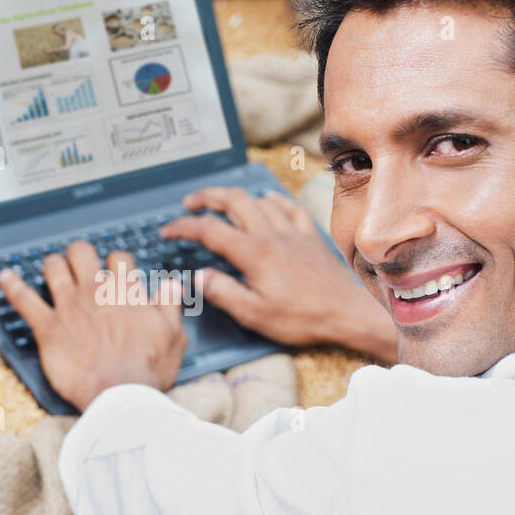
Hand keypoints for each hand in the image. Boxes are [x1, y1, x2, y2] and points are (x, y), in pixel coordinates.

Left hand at [0, 242, 187, 411]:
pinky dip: (12, 286)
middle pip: (82, 254)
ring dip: (52, 264)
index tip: (115, 270)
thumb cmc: (148, 370)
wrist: (120, 395)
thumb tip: (171, 285)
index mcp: (126, 292)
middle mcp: (95, 292)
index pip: (119, 259)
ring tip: (51, 266)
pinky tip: (4, 277)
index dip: (116, 262)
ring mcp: (69, 307)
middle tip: (79, 262)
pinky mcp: (47, 327)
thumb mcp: (174, 337)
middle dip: (80, 254)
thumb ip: (171, 306)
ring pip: (53, 268)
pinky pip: (24, 299)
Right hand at [161, 186, 396, 362]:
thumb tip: (199, 276)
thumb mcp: (254, 314)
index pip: (209, 230)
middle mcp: (271, 235)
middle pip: (233, 201)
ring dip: (235, 197)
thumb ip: (223, 292)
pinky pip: (288, 207)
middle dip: (207, 197)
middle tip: (190, 203)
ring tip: (220, 203)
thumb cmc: (303, 318)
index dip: (184, 227)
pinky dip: (272, 200)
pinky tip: (266, 201)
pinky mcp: (309, 236)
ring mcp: (292, 233)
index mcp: (253, 254)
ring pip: (258, 201)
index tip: (168, 231)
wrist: (346, 312)